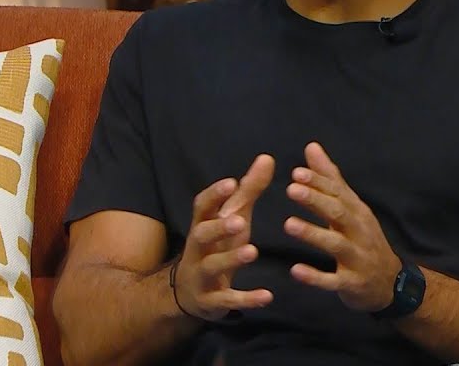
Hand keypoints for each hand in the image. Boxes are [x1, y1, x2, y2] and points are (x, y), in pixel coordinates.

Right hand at [173, 154, 275, 320]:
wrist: (191, 294)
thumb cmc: (217, 246)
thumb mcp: (234, 217)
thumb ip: (249, 190)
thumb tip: (267, 158)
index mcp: (203, 225)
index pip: (201, 207)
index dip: (214, 195)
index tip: (231, 182)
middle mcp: (198, 249)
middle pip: (200, 235)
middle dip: (217, 228)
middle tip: (239, 220)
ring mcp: (201, 276)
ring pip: (211, 266)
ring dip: (230, 260)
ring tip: (252, 251)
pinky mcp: (210, 301)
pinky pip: (226, 300)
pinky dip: (246, 299)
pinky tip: (267, 296)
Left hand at [283, 142, 401, 312]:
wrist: (391, 283)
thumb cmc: (364, 240)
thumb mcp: (351, 208)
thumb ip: (329, 179)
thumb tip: (311, 147)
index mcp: (357, 211)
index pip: (338, 193)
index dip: (318, 183)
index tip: (296, 173)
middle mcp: (359, 231)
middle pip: (339, 213)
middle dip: (316, 201)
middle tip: (291, 189)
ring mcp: (357, 258)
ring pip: (336, 244)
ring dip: (313, 234)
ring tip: (288, 224)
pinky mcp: (352, 283)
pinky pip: (333, 281)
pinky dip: (316, 277)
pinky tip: (296, 271)